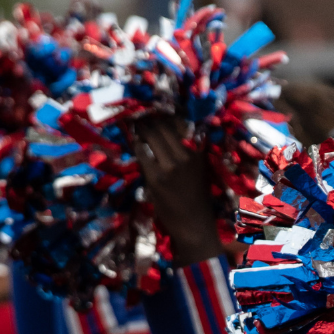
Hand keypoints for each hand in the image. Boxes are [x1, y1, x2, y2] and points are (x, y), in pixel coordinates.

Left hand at [131, 117, 222, 264]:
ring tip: (136, 125)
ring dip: (142, 129)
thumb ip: (188, 149)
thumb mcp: (199, 167)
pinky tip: (135, 141)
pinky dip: (137, 145)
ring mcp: (170, 166)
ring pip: (151, 136)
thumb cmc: (196, 196)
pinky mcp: (156, 177)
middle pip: (163, 126)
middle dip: (151, 119)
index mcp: (199, 151)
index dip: (166, 113)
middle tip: (142, 115)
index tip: (156, 109)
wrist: (194, 224)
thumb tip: (167, 126)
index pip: (181, 121)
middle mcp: (186, 155)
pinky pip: (142, 153)